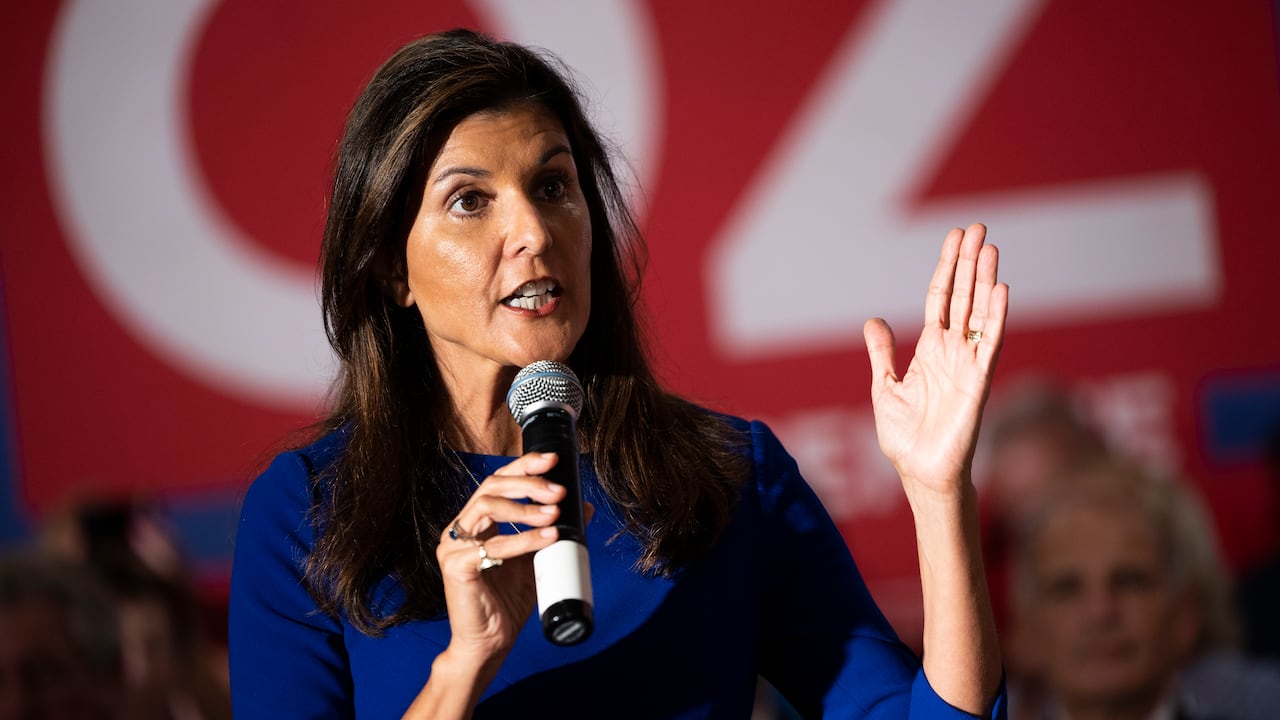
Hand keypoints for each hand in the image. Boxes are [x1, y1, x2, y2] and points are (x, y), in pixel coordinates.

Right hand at [436, 452, 585, 668]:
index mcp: (476, 522)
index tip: (553, 460)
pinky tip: (547, 537)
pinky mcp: (455, 566)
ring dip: (525, 508)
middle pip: (491, 486)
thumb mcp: (538, 558)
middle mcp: (460, 528)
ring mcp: (453, 546)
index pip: (498, 481)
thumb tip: (584, 505)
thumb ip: (554, 530)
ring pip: (486, 507)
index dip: (524, 466)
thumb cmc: (508, 601)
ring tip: (555, 514)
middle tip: (558, 491)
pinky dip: (522, 539)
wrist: (491, 642)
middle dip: (528, 483)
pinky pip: (491, 545)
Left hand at [863, 224, 1007, 498]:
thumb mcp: (885, 387)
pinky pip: (990, 344)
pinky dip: (995, 317)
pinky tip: (1000, 290)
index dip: (946, 267)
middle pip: (963, 295)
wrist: (919, 472)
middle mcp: (953, 351)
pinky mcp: (978, 382)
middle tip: (977, 226)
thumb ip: (883, 353)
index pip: (941, 298)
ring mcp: (968, 364)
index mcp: (930, 350)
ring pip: (979, 312)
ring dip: (985, 279)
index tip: (954, 237)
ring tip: (989, 246)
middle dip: (968, 262)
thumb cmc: (905, 437)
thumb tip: (874, 320)